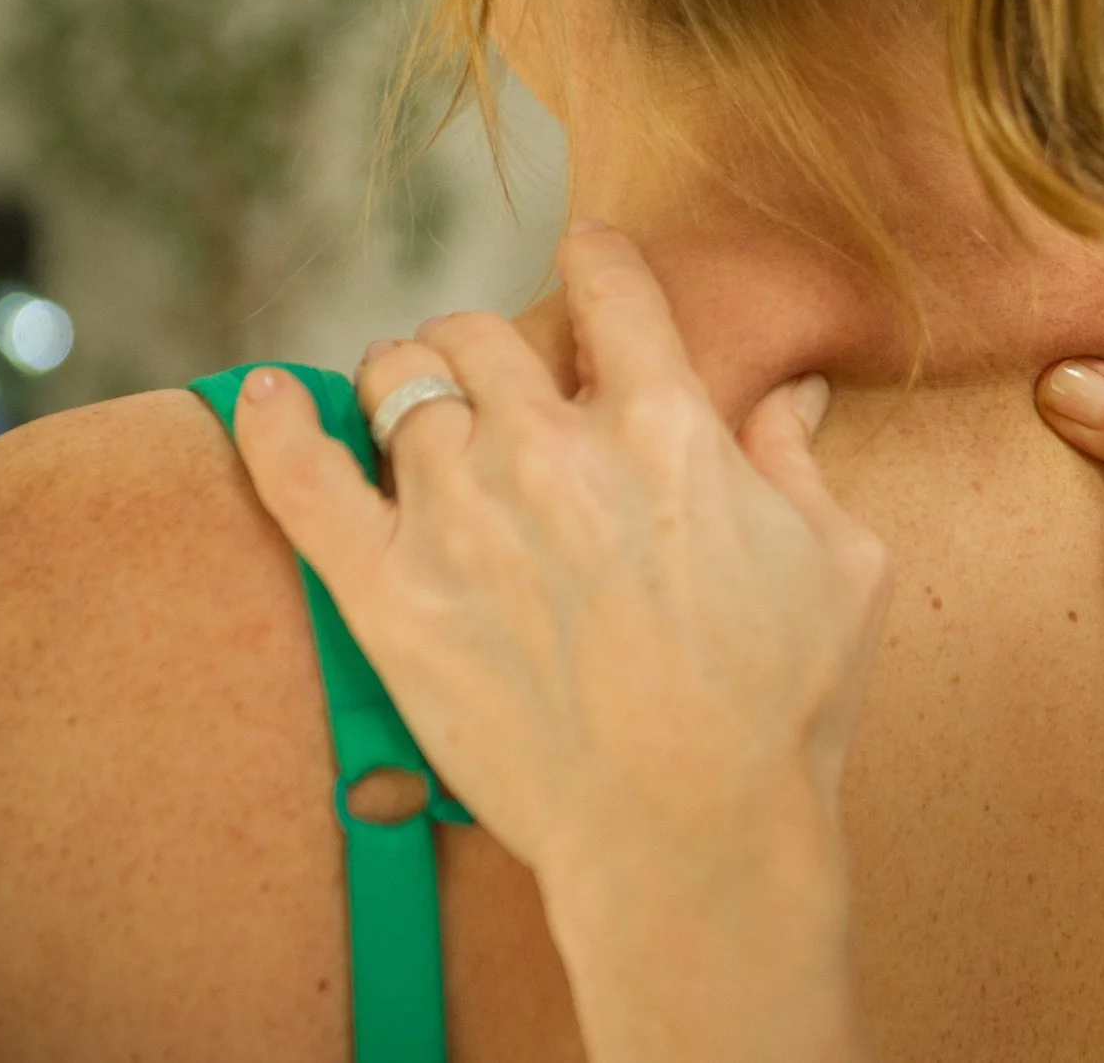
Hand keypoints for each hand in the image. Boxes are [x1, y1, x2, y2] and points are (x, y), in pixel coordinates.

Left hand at [234, 225, 885, 1062]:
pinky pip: (301, 478)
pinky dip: (273, 425)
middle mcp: (554, 452)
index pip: (612, 288)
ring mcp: (462, 518)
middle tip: (497, 384)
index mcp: (668, 429)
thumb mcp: (840, 566)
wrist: (694, 840)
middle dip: (490, 345)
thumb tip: (794, 396)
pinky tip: (262, 396)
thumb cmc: (783, 709)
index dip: (599, 262)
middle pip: (482, 331)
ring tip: (414, 416)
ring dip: (408, 388)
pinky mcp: (391, 597)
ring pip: (398, 385)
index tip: (587, 263)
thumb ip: (800, 463)